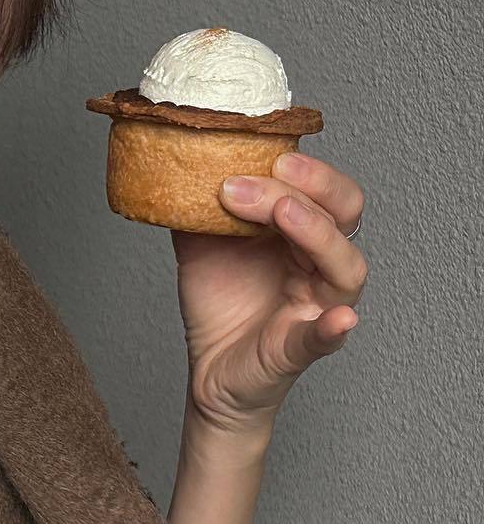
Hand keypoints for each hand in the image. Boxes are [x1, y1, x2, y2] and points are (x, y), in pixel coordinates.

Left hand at [171, 149, 367, 434]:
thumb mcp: (201, 245)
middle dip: (308, 190)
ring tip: (284, 213)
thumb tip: (178, 161)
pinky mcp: (301, 348)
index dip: (308, 171)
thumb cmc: (220, 304)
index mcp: (304, 235)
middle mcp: (321, 266)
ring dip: (316, 233)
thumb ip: (198, 206)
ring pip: (344, 268)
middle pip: (343, 218)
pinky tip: (339, 319)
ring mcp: (318, 307)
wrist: (208, 369)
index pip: (329, 193)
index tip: (268, 154)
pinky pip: (325, 338)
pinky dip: (334, 328)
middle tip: (265, 174)